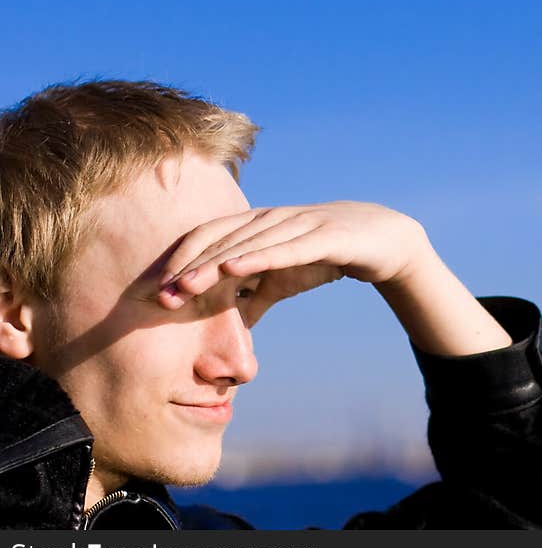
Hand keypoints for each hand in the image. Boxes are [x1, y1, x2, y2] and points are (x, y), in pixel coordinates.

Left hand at [157, 200, 432, 325]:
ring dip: (212, 265)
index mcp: (256, 226)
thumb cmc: (326, 256)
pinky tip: (234, 267)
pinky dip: (257, 256)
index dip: (179, 261)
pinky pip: (285, 247)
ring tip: (184, 286)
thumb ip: (256, 298)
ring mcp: (296, 225)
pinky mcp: (323, 237)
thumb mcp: (285, 280)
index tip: (155, 290)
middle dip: (186, 268)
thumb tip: (230, 327)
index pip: (207, 238)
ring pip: (246, 244)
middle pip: (219, 240)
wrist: (381, 240)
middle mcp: (270, 219)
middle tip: (158, 295)